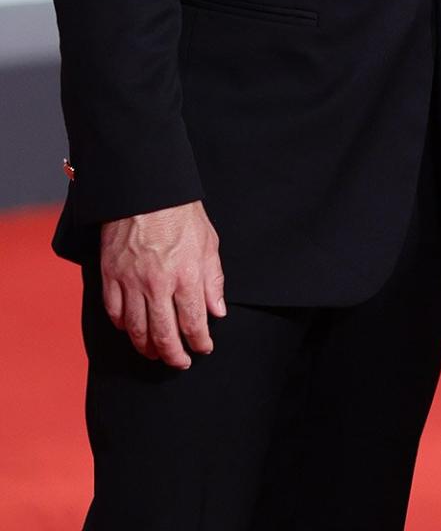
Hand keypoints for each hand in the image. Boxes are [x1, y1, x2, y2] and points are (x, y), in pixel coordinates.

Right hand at [100, 200, 225, 368]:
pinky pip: (114, 313)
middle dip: (174, 355)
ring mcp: (131, 281)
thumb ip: (213, 280)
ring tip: (156, 352)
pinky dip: (123, 326)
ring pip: (136, 330)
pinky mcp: (111, 275)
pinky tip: (132, 330)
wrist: (146, 189)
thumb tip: (217, 311)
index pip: (194, 323)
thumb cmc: (181, 213)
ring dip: (147, 347)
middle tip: (180, 362)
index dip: (200, 342)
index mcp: (186, 275)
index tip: (203, 348)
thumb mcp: (209, 242)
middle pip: (163, 335)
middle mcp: (158, 284)